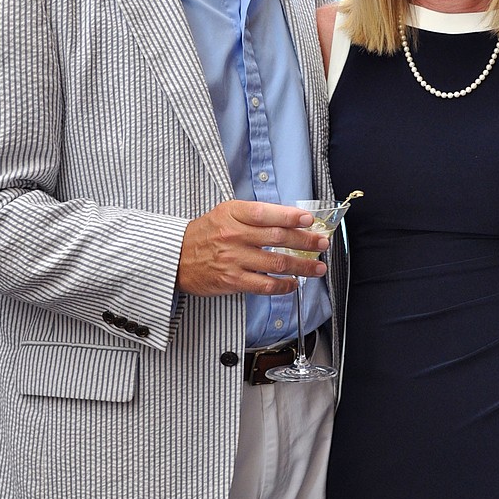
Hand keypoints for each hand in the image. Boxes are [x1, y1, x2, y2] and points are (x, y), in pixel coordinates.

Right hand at [176, 200, 328, 296]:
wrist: (176, 258)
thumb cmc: (204, 234)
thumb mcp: (225, 213)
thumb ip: (253, 215)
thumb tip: (289, 219)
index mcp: (233, 213)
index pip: (266, 213)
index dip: (290, 216)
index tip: (309, 219)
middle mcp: (233, 235)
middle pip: (278, 237)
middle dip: (306, 241)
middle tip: (323, 243)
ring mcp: (233, 259)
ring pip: (276, 262)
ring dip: (303, 266)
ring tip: (318, 267)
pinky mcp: (232, 280)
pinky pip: (265, 284)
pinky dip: (284, 285)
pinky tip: (294, 284)